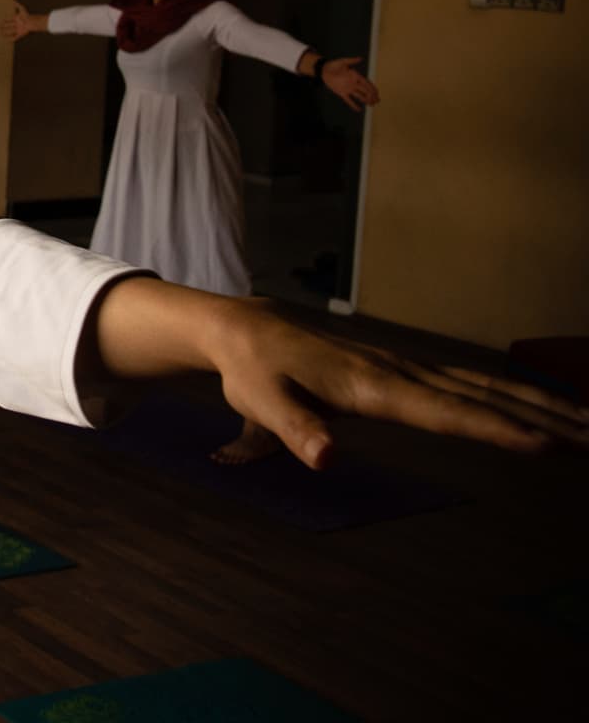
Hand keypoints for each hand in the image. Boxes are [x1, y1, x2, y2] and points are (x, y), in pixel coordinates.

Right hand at [0, 0, 43, 41]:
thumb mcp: (22, 9)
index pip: (9, 19)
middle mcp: (17, 24)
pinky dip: (11, 39)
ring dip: (5, 33)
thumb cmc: (27, 16)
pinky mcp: (20, 34)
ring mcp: (18, 29)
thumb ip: (17, 5)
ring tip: (0, 34)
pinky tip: (6, 40)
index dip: (5, 20)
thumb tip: (13, 0)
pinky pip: (15, 37)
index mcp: (16, 19)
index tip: (1, 21)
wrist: (32, 22)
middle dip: (3, 27)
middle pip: (9, 26)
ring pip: (10, 31)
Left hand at [95, 280, 588, 469]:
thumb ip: (293, 432)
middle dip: (545, 416)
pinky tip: (539, 407)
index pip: (446, 412)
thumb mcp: (259, 403)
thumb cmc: (252, 372)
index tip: (546, 444)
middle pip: (484, 396)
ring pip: (485, 386)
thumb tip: (325, 459)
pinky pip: (469, 384)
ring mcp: (407, 367)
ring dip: (541, 404)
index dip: (496, 429)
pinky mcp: (405, 369)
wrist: (244, 329)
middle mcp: (400, 372)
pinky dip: (512, 395)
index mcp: (373, 386)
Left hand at [320, 56, 379, 112]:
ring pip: (359, 96)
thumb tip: (361, 58)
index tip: (377, 93)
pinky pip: (348, 100)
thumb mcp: (343, 61)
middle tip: (377, 101)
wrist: (324, 70)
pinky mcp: (341, 93)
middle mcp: (353, 83)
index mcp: (355, 76)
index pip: (366, 83)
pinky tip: (359, 110)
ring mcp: (348, 88)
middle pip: (365, 90)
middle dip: (372, 95)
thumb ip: (351, 61)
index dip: (372, 88)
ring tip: (372, 105)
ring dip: (366, 100)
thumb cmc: (334, 65)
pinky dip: (353, 105)